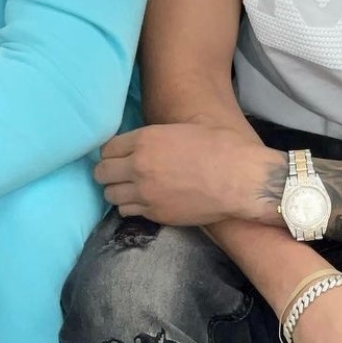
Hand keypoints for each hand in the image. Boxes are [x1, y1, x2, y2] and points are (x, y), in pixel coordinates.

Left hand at [95, 124, 280, 225]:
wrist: (239, 179)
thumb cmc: (221, 147)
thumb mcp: (185, 129)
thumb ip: (157, 136)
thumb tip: (147, 142)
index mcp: (145, 140)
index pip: (107, 149)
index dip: (112, 153)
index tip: (120, 156)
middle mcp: (138, 166)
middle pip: (101, 172)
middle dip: (108, 172)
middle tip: (120, 174)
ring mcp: (145, 193)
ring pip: (110, 194)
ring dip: (118, 191)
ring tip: (131, 189)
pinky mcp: (155, 214)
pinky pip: (127, 211)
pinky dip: (131, 207)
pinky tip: (143, 202)